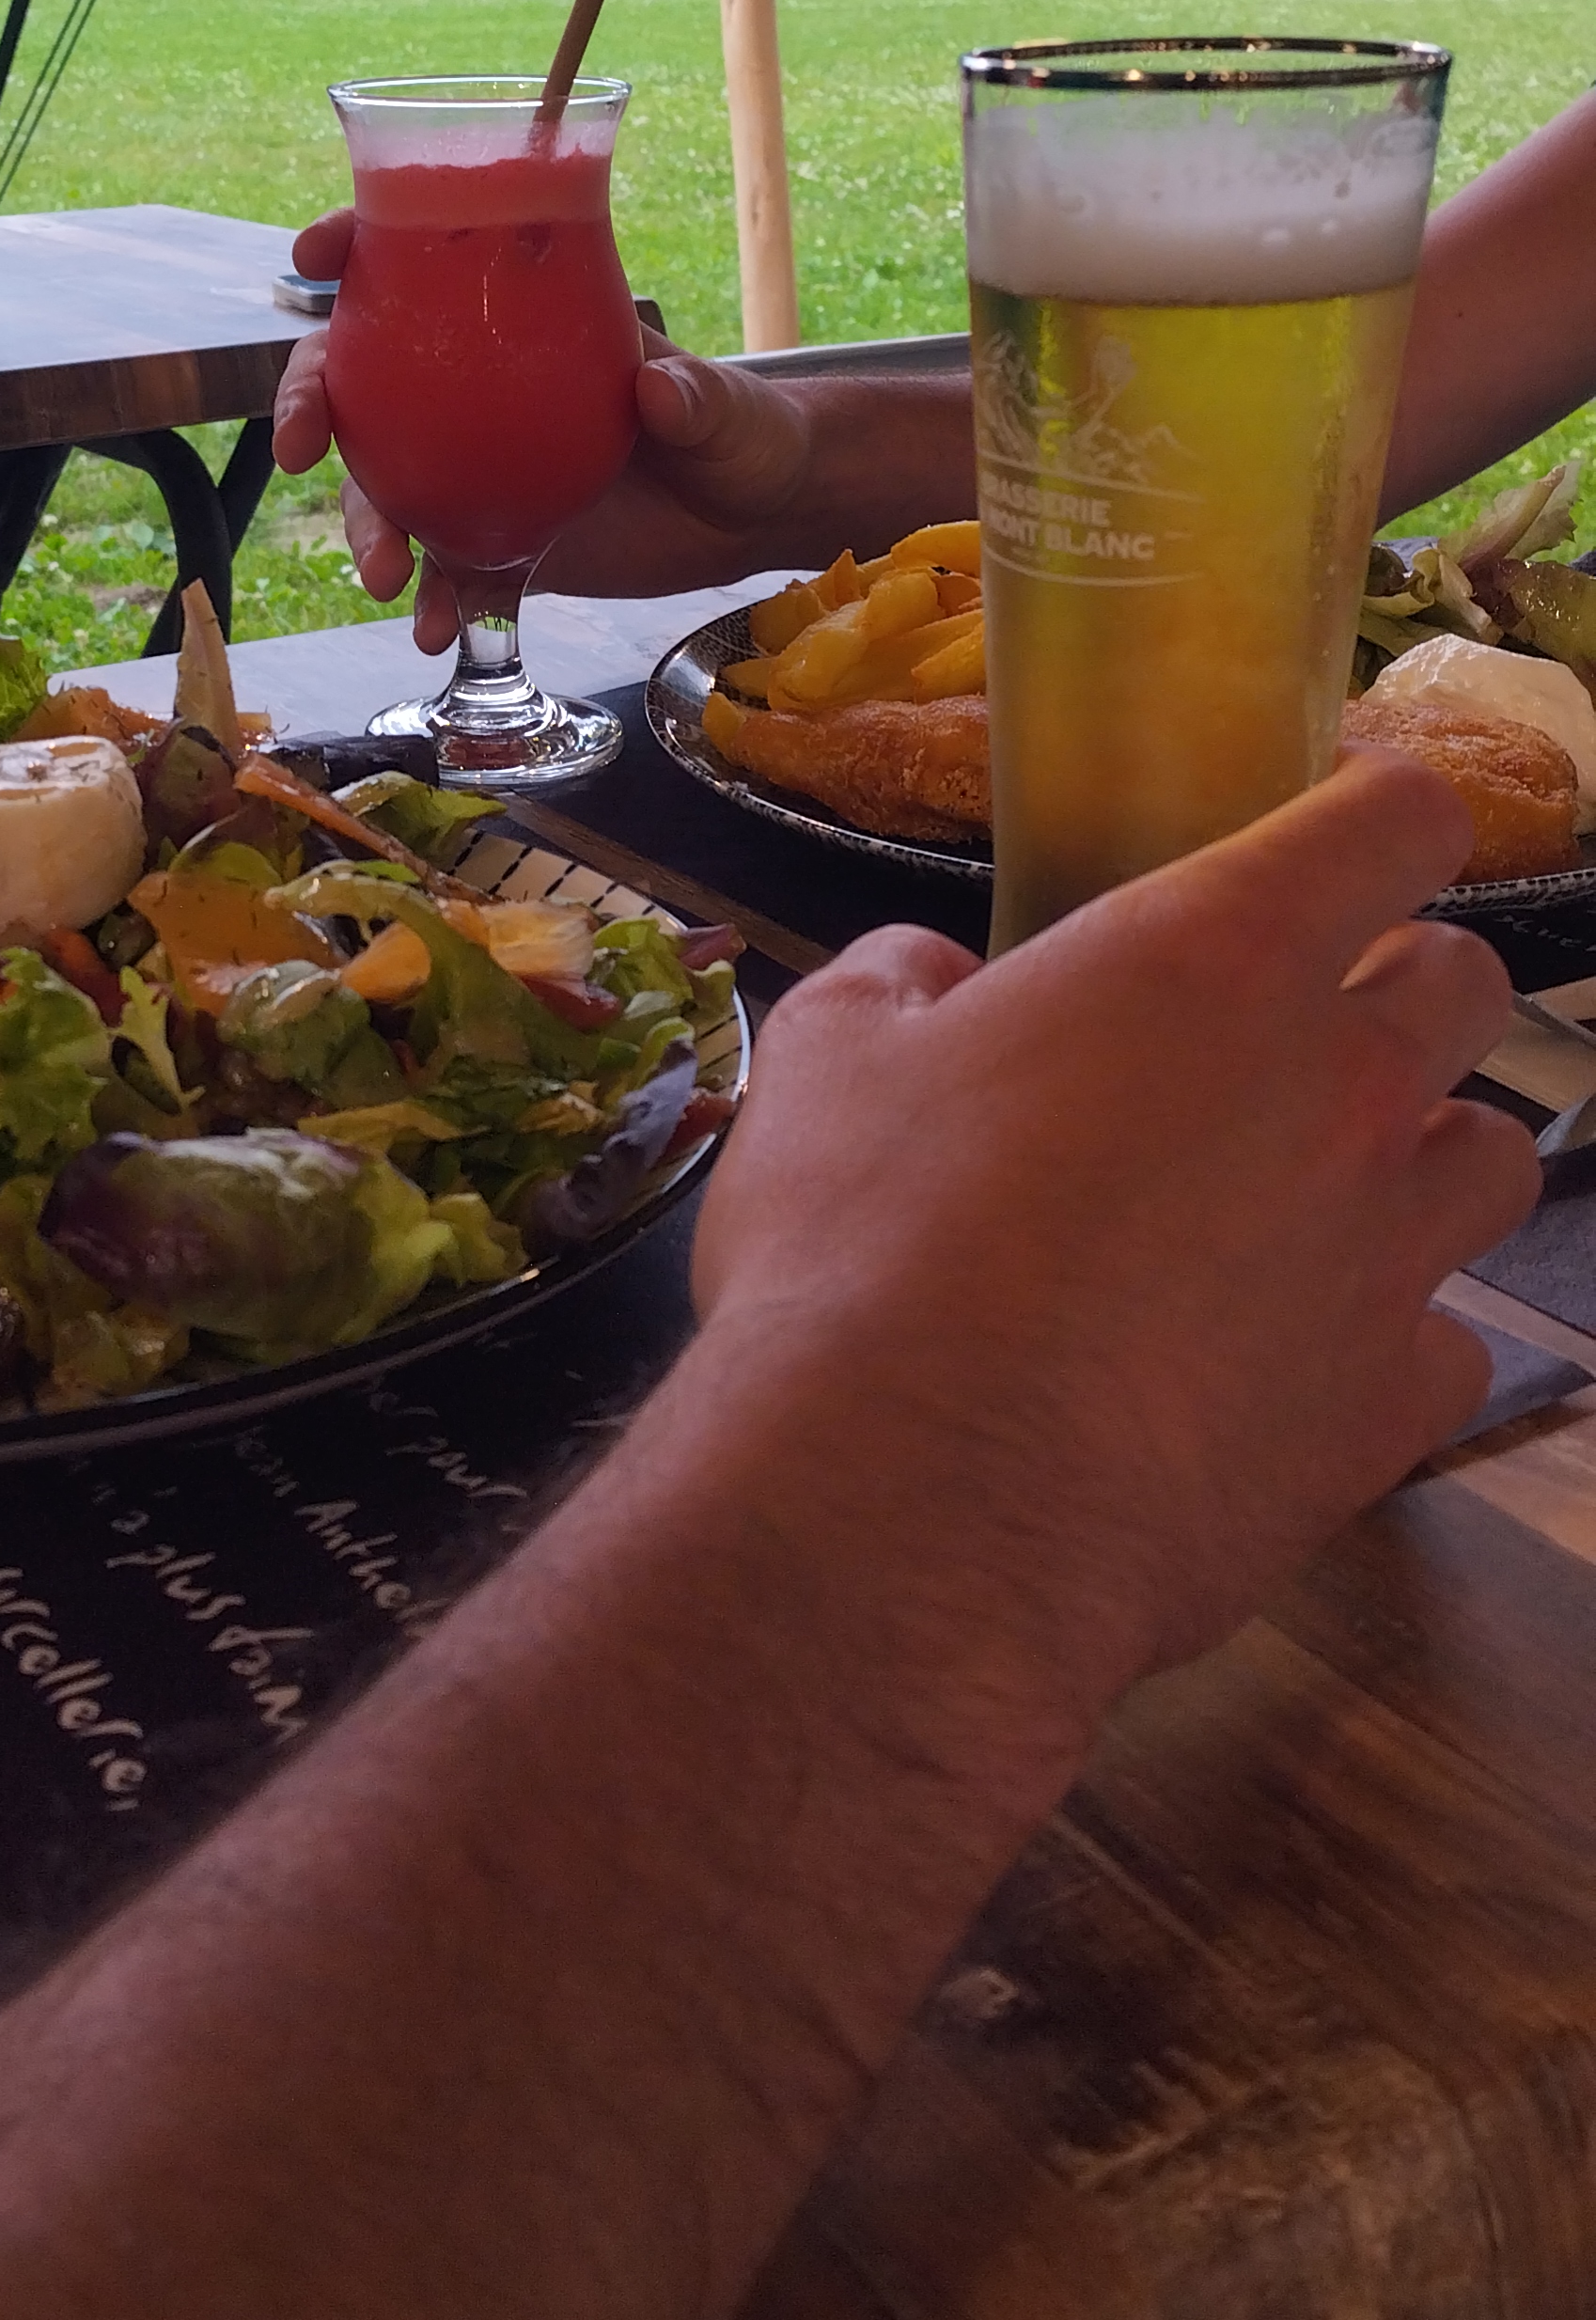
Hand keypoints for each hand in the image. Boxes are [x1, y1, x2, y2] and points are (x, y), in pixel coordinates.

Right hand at [269, 211, 814, 650]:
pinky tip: (435, 632)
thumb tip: (658, 395)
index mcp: (525, 324)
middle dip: (310, 405)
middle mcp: (482, 391)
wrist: (755, 520)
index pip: (422, 267)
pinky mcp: (503, 544)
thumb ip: (695, 397)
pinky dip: (434, 601)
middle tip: (296, 450)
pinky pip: (446, 570)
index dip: (356, 249)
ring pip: (388, 485)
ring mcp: (483, 470)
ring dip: (367, 525)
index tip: (311, 257)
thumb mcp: (728, 408)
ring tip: (385, 578)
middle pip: (365, 381)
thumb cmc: (744, 432)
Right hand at [692, 752, 1536, 1726]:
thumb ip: (895, 987)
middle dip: (1404, 983)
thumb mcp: (826, 1066)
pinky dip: (1390, 1338)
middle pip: (1468, 984)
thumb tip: (925, 978)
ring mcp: (1385, 1253)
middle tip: (1306, 1025)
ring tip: (1322, 1195)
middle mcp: (1339, 1085)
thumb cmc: (857, 1254)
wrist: (914, 1511)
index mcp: (1213, 955)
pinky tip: (1298, 1360)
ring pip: (1492, 1161)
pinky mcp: (1387, 1409)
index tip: (1350, 822)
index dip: (1385, 808)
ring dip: (1421, 1156)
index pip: (1395, 820)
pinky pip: (1449, 1345)